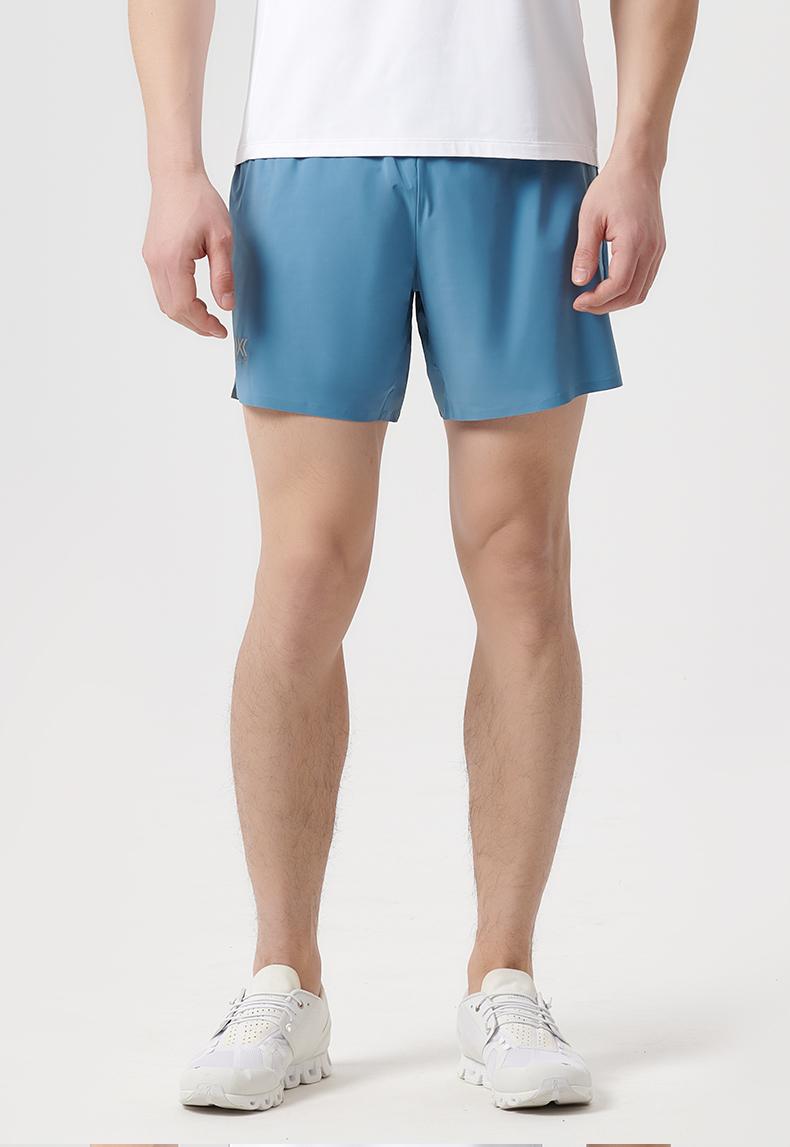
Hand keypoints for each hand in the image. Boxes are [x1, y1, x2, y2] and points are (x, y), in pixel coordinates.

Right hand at [142, 172, 234, 337]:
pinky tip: (195, 302)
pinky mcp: (151, 256)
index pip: (185, 307)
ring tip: (208, 319)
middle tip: (217, 329)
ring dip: (185, 315)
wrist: (176, 177)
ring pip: (164, 303)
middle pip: (172, 310)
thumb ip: (223, 275)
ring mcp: (150, 260)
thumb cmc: (200, 202)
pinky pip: (161, 289)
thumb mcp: (222, 238)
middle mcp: (156, 263)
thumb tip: (227, 306)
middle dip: (195, 325)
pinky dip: (177, 302)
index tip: (221, 331)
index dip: (204, 324)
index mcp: (173, 260)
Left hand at [572, 155, 665, 314]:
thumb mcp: (589, 217)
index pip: (618, 285)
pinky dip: (628, 290)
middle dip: (606, 306)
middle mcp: (651, 248)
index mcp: (634, 241)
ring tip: (595, 298)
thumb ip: (585, 252)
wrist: (638, 167)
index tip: (578, 301)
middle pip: (632, 295)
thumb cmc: (612, 187)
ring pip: (641, 292)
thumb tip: (580, 282)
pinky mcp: (658, 248)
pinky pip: (646, 280)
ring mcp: (658, 249)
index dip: (597, 300)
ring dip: (618, 301)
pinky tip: (609, 286)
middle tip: (584, 304)